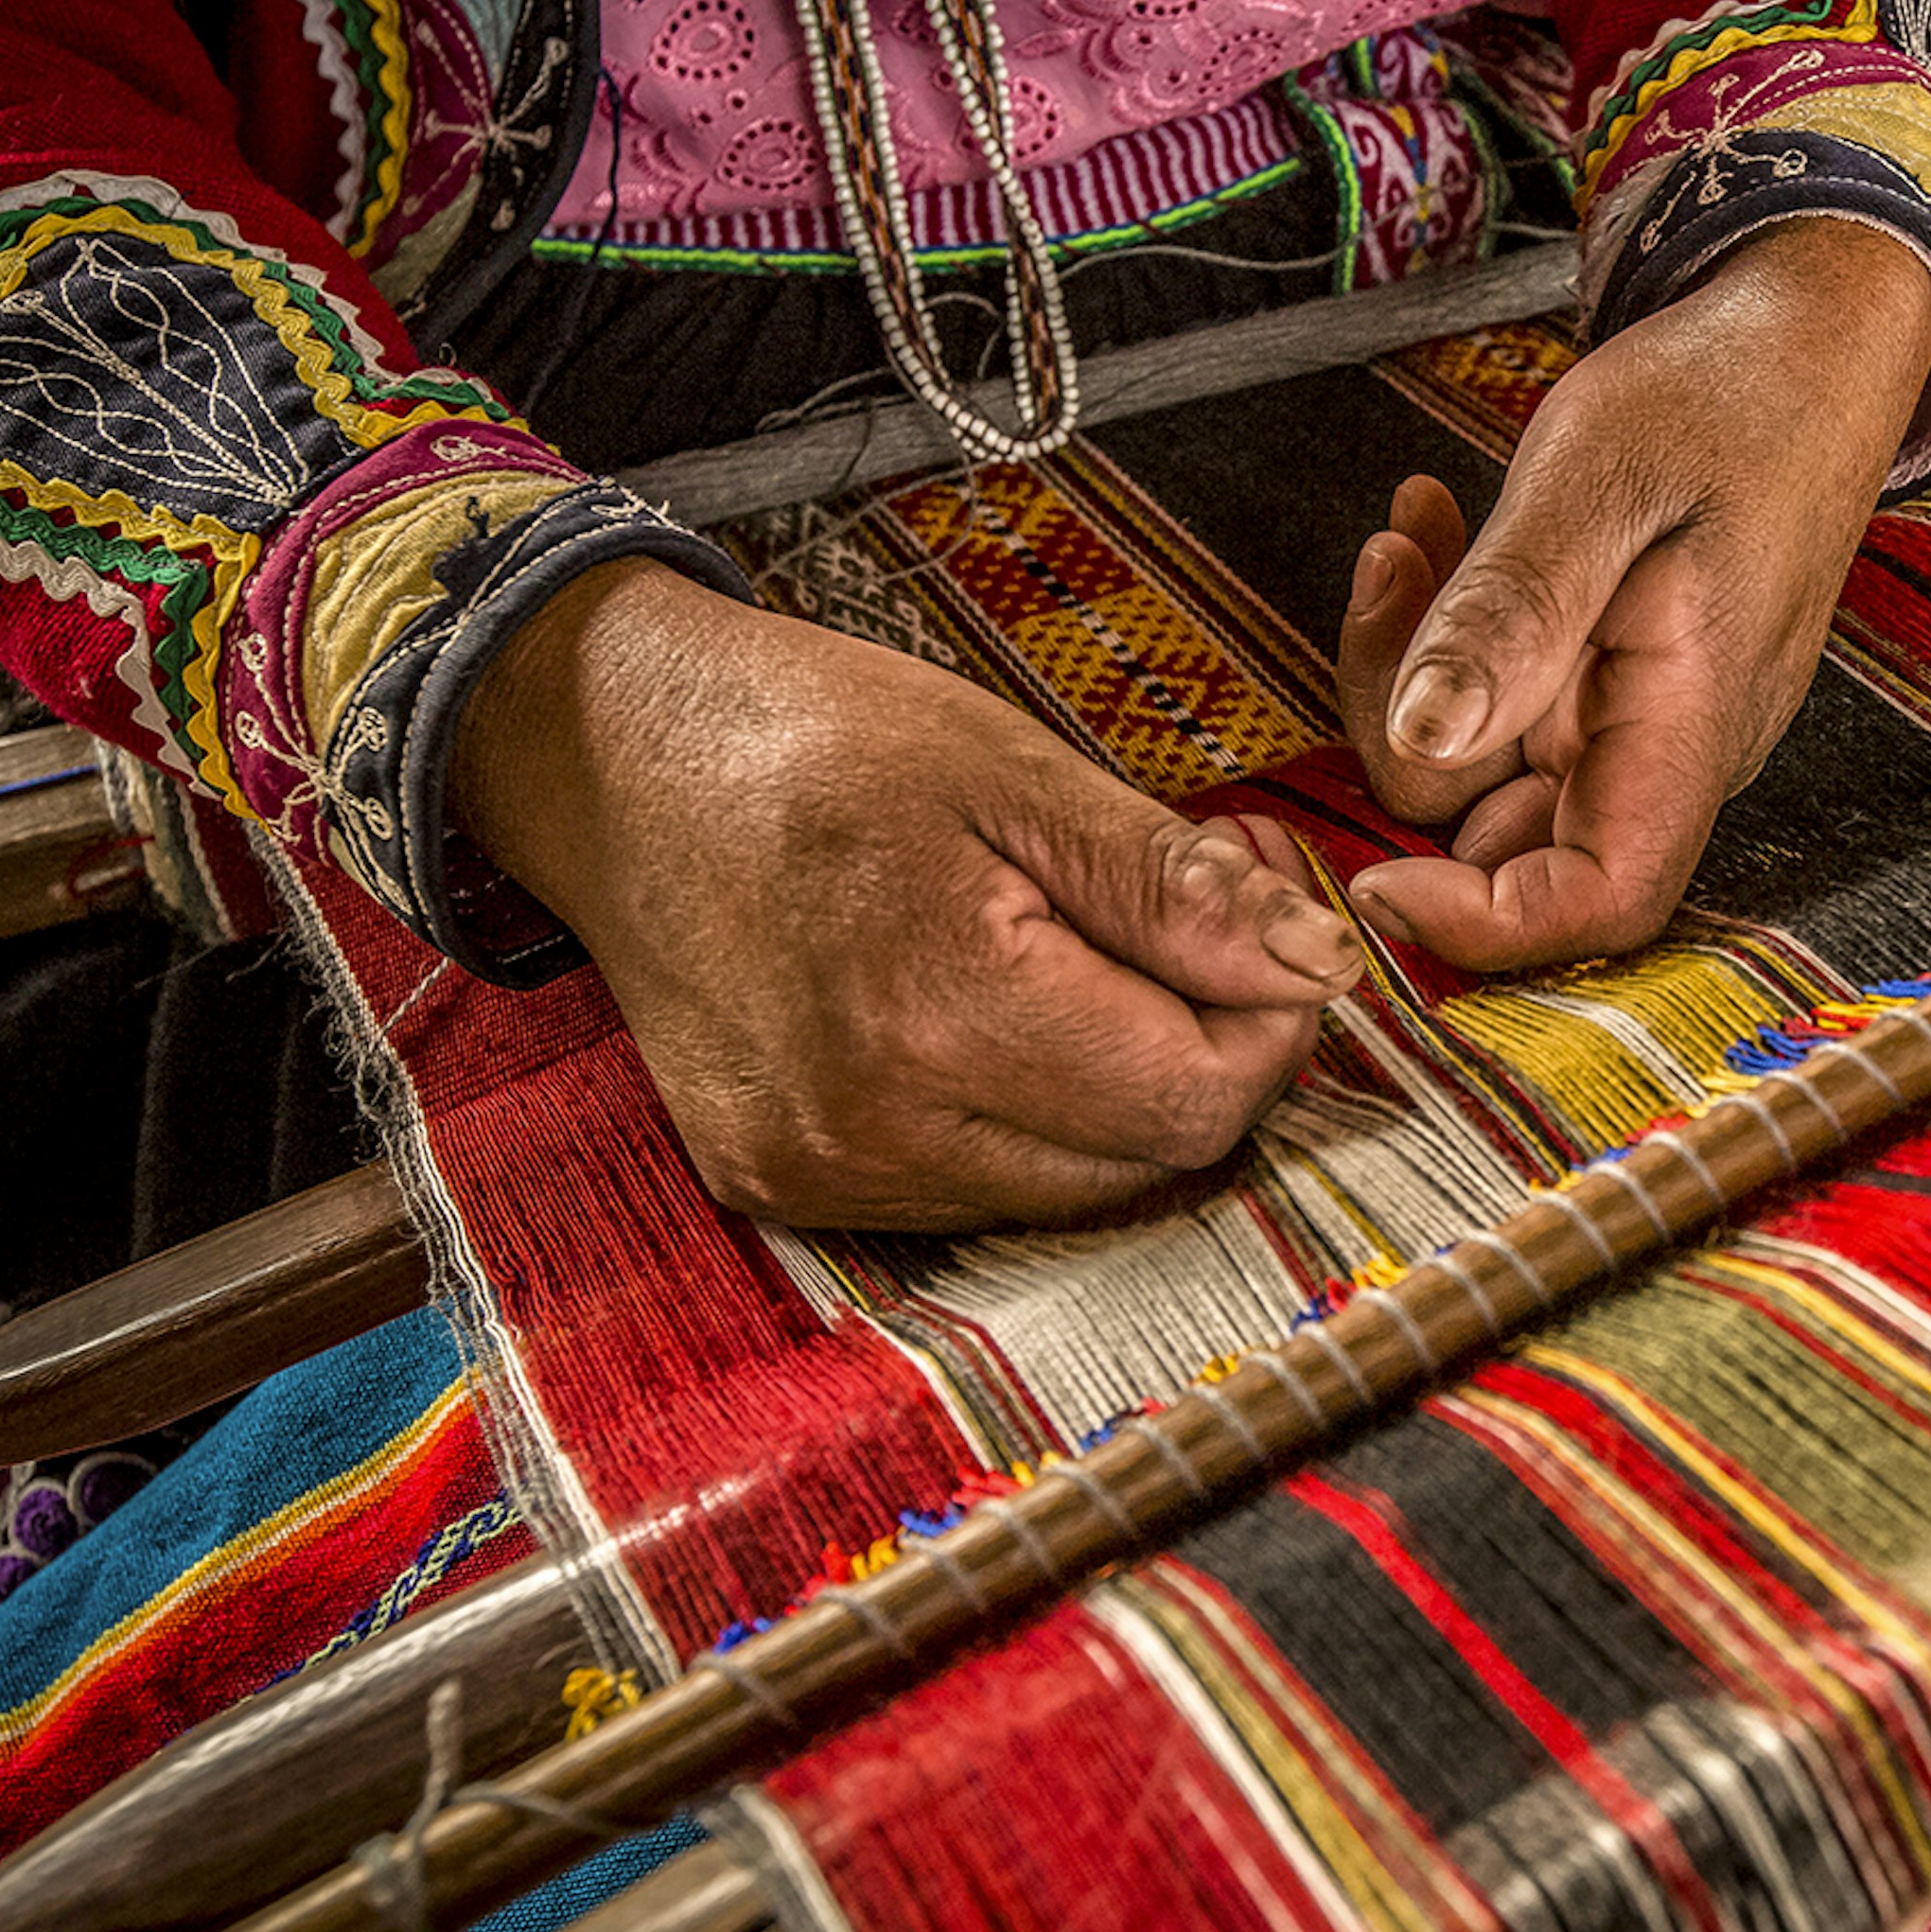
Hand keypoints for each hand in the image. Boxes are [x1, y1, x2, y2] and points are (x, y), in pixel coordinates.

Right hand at [450, 561, 1363, 1229]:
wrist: (610, 762)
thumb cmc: (812, 738)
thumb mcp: (1014, 767)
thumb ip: (1170, 885)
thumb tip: (1319, 967)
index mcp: (940, 1010)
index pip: (1199, 1100)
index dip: (1270, 1016)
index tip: (1258, 905)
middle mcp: (874, 1128)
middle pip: (1150, 1160)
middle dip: (1208, 1044)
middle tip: (1195, 910)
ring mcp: (820, 1176)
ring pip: (1074, 1191)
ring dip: (1120, 1085)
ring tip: (1086, 946)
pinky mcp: (784, 1190)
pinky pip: (978, 1192)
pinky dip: (1026, 1113)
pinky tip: (998, 1008)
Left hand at [1335, 217, 1930, 967]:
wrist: (1808, 337)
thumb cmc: (1731, 394)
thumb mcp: (1601, 479)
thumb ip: (1513, 615)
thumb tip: (1420, 742)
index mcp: (1691, 724)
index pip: (1597, 900)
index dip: (1478, 923)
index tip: (1370, 873)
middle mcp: (1667, 749)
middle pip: (1503, 837)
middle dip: (1403, 734)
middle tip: (1387, 574)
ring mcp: (1637, 719)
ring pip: (1482, 764)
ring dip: (1414, 663)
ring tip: (1411, 532)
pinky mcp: (1608, 679)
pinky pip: (1500, 703)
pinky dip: (1447, 634)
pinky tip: (1435, 533)